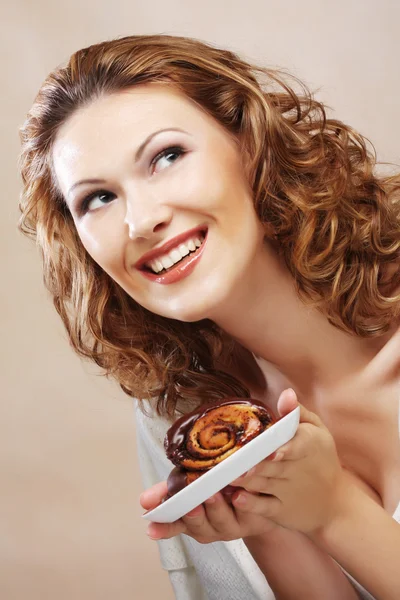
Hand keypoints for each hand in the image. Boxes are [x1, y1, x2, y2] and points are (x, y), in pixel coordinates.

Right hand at [140, 480, 278, 543]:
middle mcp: (215, 527)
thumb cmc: (221, 488)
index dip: (164, 527)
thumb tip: (143, 500)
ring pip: (226, 521)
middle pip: (202, 526)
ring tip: (215, 493)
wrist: (261, 499)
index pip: (176, 525)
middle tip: (190, 504)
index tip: (151, 528)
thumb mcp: (193, 487)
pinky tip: (242, 492)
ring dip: (219, 508)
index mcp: (196, 521)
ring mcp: (237, 524)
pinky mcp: (258, 515)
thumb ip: (171, 491)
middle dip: (195, 516)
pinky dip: (248, 500)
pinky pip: (253, 509)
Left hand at [230, 388, 349, 536]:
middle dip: (255, 464)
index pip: (298, 445)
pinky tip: (237, 498)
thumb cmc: (321, 458)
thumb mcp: (318, 431)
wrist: (336, 504)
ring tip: (228, 475)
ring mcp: (289, 491)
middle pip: (274, 465)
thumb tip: (286, 393)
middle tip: (235, 460)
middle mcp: (298, 469)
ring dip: (246, 481)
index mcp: (309, 445)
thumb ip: (298, 413)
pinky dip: (251, 505)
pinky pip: (265, 507)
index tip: (271, 452)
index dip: (284, 449)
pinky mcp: (282, 510)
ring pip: (265, 484)